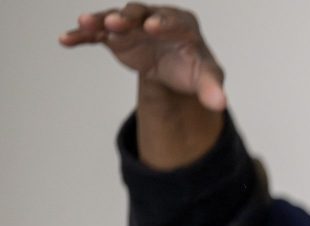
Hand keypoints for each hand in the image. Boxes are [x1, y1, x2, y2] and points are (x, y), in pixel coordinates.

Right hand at [59, 3, 225, 110]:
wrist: (177, 70)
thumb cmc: (195, 68)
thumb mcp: (207, 77)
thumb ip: (212, 88)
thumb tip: (221, 104)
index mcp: (182, 24)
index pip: (172, 20)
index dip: (163, 23)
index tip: (153, 27)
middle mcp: (155, 18)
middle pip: (140, 13)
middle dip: (128, 17)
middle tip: (116, 22)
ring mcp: (133, 26)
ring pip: (114, 18)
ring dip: (100, 20)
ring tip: (84, 23)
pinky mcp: (116, 36)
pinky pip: (97, 34)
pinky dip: (82, 36)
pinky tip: (65, 40)